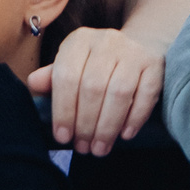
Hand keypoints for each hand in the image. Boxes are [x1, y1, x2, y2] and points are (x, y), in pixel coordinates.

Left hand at [29, 27, 164, 154]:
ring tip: (100, 148)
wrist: (140, 45)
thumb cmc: (97, 63)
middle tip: (83, 147)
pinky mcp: (155, 64)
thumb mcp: (73, 64)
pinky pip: (146, 94)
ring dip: (108, 126)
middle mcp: (106, 41)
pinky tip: (124, 135)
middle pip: (92, 88)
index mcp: (79, 41)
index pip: (66, 76)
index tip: (62, 136)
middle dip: (86, 123)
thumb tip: (33, 84)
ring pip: (119, 93)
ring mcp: (133, 51)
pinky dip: (135, 118)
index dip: (63, 110)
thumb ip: (53, 77)